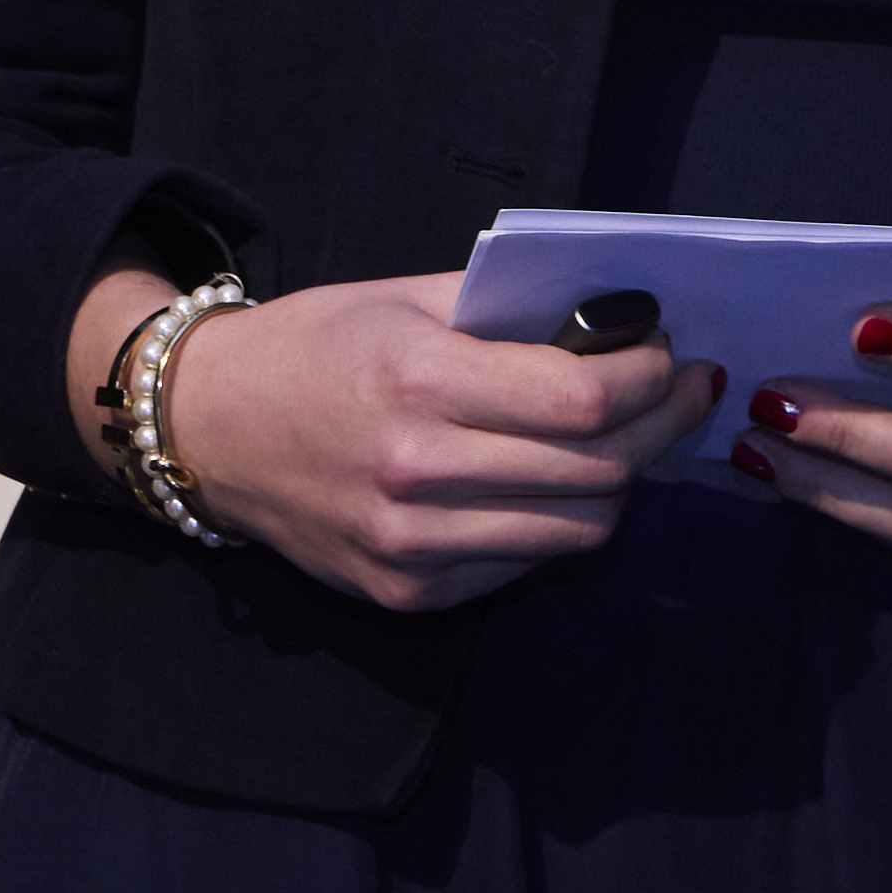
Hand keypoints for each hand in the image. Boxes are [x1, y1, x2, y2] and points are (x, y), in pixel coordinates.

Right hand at [141, 270, 722, 614]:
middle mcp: (419, 474)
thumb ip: (510, 313)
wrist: (208, 428)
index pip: (583, 402)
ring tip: (629, 440)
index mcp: (422, 383)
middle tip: (683, 394)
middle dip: (660, 427)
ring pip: (577, 531)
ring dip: (621, 484)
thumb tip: (619, 323)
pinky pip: (523, 564)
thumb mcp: (407, 299)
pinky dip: (557, 524)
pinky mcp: (406, 593)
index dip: (651, 379)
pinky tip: (557, 483)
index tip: (673, 355)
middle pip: (597, 471)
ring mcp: (412, 547)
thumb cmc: (315, 346)